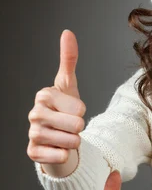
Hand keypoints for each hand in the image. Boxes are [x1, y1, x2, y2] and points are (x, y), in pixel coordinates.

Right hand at [27, 29, 86, 164]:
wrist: (57, 138)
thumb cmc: (64, 110)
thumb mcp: (69, 86)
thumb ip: (69, 60)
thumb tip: (67, 32)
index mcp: (44, 95)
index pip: (80, 108)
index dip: (81, 112)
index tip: (71, 111)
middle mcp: (34, 113)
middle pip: (76, 125)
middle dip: (80, 129)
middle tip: (70, 127)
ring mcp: (32, 134)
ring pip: (71, 142)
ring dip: (74, 143)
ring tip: (66, 138)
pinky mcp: (33, 153)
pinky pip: (60, 157)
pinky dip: (65, 155)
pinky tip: (58, 149)